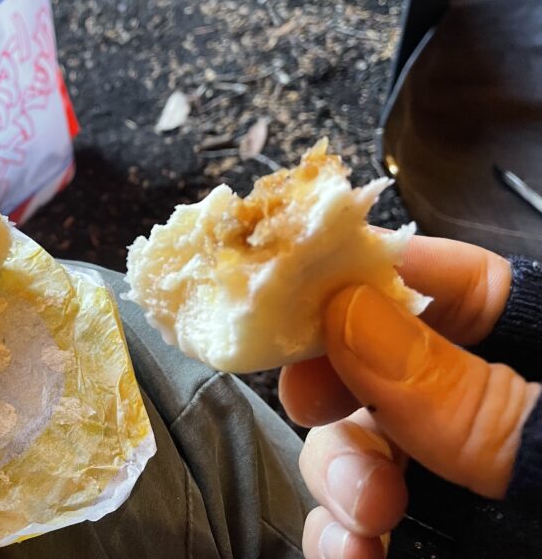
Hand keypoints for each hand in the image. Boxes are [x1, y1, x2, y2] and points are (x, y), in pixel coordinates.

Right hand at [279, 234, 541, 558]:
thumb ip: (470, 400)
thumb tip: (352, 317)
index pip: (456, 286)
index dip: (375, 278)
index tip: (309, 296)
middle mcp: (499, 416)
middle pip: (379, 364)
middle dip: (342, 391)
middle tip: (321, 411)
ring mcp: (464, 486)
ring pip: (359, 447)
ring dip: (338, 474)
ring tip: (362, 516)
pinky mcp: (439, 547)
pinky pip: (363, 527)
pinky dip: (340, 540)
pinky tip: (350, 555)